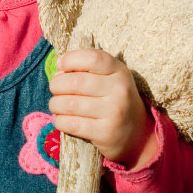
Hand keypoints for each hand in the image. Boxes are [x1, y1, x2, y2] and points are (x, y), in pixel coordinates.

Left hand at [49, 47, 159, 169]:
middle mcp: (119, 90)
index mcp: (119, 71)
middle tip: (55, 89)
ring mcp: (114, 112)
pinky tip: (62, 119)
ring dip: (55, 104)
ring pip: (69, 104)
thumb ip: (86, 70)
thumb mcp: (109, 78)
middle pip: (75, 82)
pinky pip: (71, 124)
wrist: (137, 133)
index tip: (60, 65)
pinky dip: (59, 121)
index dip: (70, 59)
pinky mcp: (105, 133)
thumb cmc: (114, 100)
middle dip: (56, 85)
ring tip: (56, 105)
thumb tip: (57, 74)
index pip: (92, 58)